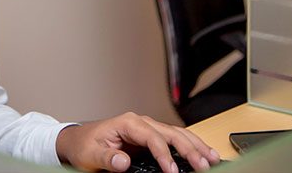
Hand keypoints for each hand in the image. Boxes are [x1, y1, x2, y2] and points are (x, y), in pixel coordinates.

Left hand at [55, 112, 220, 171]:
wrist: (78, 140)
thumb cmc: (85, 145)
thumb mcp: (90, 153)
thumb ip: (107, 157)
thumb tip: (123, 161)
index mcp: (128, 123)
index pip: (153, 137)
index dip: (164, 154)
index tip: (172, 171)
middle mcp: (141, 123)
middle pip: (171, 133)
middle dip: (189, 149)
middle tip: (204, 165)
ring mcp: (148, 129)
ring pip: (177, 134)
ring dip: (196, 146)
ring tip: (212, 158)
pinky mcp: (151, 137)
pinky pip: (174, 140)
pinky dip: (190, 146)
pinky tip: (202, 153)